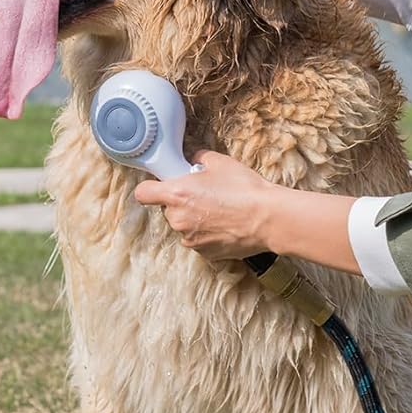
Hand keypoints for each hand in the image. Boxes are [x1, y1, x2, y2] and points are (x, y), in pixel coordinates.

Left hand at [134, 150, 360, 274]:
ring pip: (184, 226)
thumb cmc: (244, 188)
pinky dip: (207, 234)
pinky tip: (226, 225)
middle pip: (168, 210)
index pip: (143, 194)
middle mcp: (178, 220)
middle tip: (204, 195)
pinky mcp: (205, 254)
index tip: (159, 187)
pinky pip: (198, 241)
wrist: (268, 218)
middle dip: (181, 203)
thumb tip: (193, 160)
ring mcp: (190, 240)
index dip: (151, 189)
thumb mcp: (219, 162)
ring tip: (220, 211)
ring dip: (195, 220)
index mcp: (176, 195)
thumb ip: (198, 158)